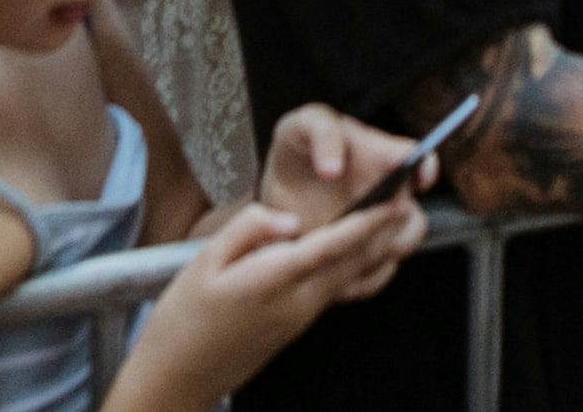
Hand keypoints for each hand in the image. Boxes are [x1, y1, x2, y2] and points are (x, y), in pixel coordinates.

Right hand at [125, 110, 428, 395]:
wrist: (176, 380)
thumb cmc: (182, 321)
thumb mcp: (204, 261)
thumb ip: (250, 228)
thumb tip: (289, 219)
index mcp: (272, 281)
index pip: (333, 246)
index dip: (367, 222)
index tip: (393, 201)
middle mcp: (296, 303)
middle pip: (353, 264)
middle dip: (383, 234)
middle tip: (405, 202)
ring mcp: (300, 319)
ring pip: (348, 280)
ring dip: (373, 251)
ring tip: (391, 222)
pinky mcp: (297, 327)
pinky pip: (335, 292)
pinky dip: (354, 269)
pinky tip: (356, 252)